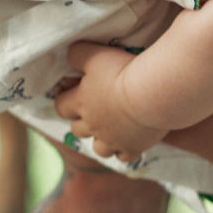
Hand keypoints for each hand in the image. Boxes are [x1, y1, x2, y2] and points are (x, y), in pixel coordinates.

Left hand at [50, 46, 165, 161]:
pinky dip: (126, 151)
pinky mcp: (133, 147)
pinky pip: (124, 157)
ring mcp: (113, 140)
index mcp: (81, 103)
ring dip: (101, 141)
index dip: (65, 100)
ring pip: (99, 148)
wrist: (152, 93)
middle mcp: (93, 125)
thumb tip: (69, 54)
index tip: (73, 92)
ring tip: (111, 131)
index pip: (61, 106)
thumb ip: (78, 54)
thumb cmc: (122, 71)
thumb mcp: (95, 55)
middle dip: (82, 121)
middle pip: (77, 129)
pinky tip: (131, 142)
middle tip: (95, 110)